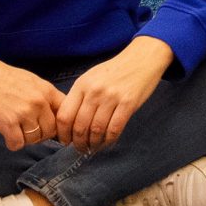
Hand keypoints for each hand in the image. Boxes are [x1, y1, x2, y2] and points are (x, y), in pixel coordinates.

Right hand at [0, 49, 67, 152]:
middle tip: (30, 131)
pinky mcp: (8, 123)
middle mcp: (39, 103)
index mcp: (48, 91)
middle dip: (42, 135)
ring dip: (27, 139)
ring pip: (35, 139)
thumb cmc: (6, 78)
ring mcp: (24, 113)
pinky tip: (8, 135)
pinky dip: (13, 143)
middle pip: (51, 131)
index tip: (55, 130)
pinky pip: (18, 144)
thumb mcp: (34, 82)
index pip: (65, 114)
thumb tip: (57, 115)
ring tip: (18, 131)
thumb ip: (47, 97)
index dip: (60, 125)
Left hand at [56, 35, 173, 152]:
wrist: (143, 58)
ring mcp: (112, 97)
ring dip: (93, 143)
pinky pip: (115, 128)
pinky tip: (108, 142)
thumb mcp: (92, 77)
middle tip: (81, 148)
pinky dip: (110, 140)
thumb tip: (69, 123)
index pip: (65, 116)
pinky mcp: (128, 103)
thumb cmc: (115, 70)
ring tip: (93, 148)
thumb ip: (80, 96)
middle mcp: (94, 91)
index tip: (66, 141)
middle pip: (80, 126)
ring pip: (96, 130)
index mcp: (82, 85)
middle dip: (79, 142)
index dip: (63, 133)